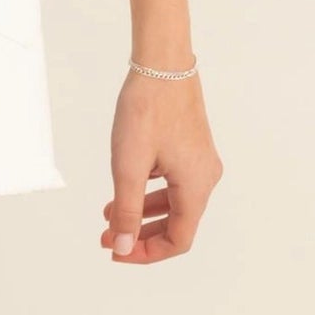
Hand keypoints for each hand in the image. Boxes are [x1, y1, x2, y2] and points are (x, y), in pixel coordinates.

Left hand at [98, 63, 223, 262]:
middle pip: (176, 223)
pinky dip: (149, 191)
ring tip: (109, 215)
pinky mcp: (191, 145)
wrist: (162, 62)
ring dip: (142, 212)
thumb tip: (124, 246)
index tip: (118, 250)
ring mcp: (200, 160)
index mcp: (197, 187)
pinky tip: (125, 187)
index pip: (178, 240)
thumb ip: (127, 210)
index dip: (147, 252)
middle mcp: (205, 177)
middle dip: (141, 234)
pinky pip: (172, 180)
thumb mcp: (129, 165)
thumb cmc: (147, 109)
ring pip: (173, 201)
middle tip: (109, 237)